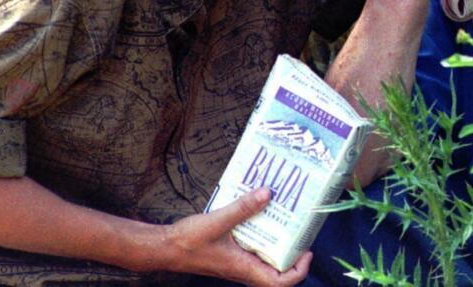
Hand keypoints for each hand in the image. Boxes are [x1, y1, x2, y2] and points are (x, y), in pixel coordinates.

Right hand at [154, 187, 311, 285]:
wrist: (166, 248)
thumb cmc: (189, 242)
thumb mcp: (218, 221)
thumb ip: (243, 208)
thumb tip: (268, 194)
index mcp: (244, 268)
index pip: (280, 283)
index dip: (298, 270)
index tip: (306, 251)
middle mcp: (244, 269)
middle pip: (278, 272)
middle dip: (293, 255)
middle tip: (300, 232)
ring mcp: (238, 262)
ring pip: (266, 261)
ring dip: (278, 245)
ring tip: (285, 221)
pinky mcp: (231, 254)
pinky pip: (253, 250)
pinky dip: (262, 237)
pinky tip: (260, 216)